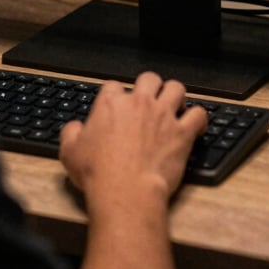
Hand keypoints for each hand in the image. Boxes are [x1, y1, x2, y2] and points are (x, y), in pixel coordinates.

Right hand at [58, 70, 207, 202]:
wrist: (125, 191)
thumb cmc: (98, 174)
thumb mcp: (70, 153)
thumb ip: (70, 133)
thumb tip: (74, 128)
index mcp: (111, 104)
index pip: (114, 86)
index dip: (117, 95)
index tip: (118, 106)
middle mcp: (139, 103)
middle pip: (149, 78)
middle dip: (150, 86)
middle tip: (150, 100)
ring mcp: (163, 115)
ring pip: (176, 88)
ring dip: (176, 95)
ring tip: (175, 105)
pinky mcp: (182, 132)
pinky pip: (198, 114)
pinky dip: (199, 118)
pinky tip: (196, 125)